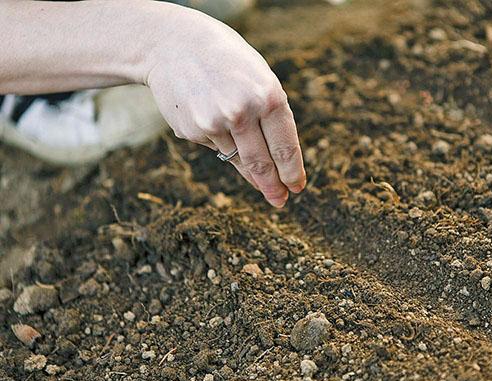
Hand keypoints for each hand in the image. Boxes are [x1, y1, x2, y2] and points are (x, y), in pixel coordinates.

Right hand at [144, 6, 305, 207]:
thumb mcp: (259, 80)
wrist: (171, 45)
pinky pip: (215, 146)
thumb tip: (276, 162)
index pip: (285, 148)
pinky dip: (219, 139)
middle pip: (262, 164)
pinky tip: (210, 115)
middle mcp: (242, 112)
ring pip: (238, 160)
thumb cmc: (227, 63)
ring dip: (248, 167)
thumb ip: (271, 116)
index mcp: (268, 96)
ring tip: (251, 163)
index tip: (296, 188)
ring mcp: (214, 123)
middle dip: (273, 187)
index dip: (292, 173)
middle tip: (279, 201)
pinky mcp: (191, 131)